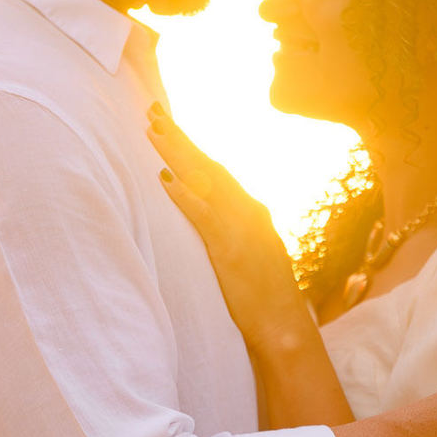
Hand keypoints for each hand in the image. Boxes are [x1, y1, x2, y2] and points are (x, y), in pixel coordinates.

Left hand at [146, 105, 308, 349]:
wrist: (284, 327)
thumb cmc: (263, 297)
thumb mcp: (250, 253)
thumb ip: (234, 231)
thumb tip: (212, 216)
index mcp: (252, 211)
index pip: (217, 170)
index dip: (191, 147)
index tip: (169, 125)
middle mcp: (249, 210)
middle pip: (208, 165)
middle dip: (180, 138)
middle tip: (153, 109)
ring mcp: (242, 227)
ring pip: (205, 181)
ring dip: (177, 154)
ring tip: (153, 130)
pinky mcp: (231, 249)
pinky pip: (204, 216)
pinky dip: (185, 196)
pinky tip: (165, 179)